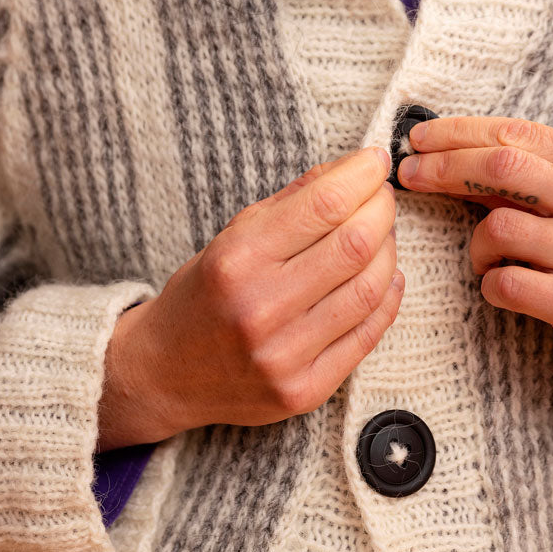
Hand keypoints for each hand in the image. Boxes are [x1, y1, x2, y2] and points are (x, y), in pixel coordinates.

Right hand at [97, 147, 401, 449]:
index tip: (375, 160)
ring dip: (388, 250)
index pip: (323, 205)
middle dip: (381, 208)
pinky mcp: (305, 390)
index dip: (362, 176)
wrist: (164, 373)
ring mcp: (285, 355)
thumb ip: (294, 199)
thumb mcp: (234, 233)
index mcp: (237, 258)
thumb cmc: (203, 293)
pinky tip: (386, 275)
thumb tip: (353, 168)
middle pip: (355, 244)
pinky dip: (388, 297)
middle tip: (381, 195)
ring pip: (369, 288)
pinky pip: (368, 334)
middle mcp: (260, 308)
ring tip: (381, 233)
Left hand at [396, 116, 552, 436]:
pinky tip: (502, 287)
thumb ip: (525, 178)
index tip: (418, 139)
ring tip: (487, 259)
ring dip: (476, 246)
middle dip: (443, 168)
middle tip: (409, 175)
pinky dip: (490, 284)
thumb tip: (444, 150)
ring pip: (499, 227)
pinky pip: (506, 282)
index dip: (458, 132)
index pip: (518, 133)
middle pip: (502, 167)